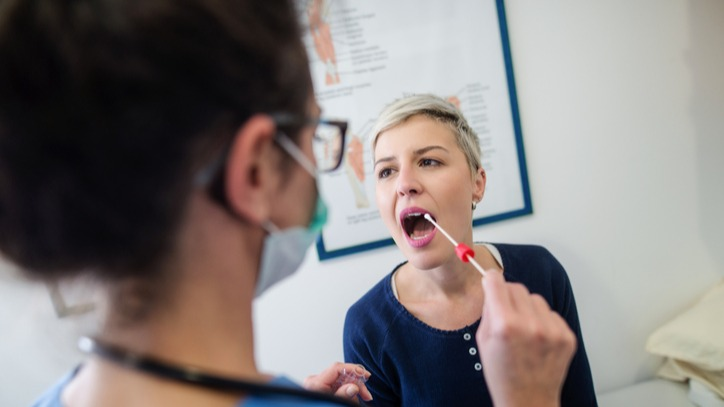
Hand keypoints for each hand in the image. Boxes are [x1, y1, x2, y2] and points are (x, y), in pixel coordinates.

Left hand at [303, 362, 372, 401]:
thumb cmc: (315, 405)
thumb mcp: (332, 402)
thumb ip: (342, 395)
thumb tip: (354, 387)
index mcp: (315, 383)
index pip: (337, 368)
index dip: (353, 369)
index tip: (365, 375)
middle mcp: (315, 380)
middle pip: (342, 374)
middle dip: (356, 384)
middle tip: (366, 395)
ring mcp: (318, 384)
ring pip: (341, 381)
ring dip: (352, 390)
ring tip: (356, 400)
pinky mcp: (321, 389)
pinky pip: (337, 386)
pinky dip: (346, 392)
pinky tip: (350, 400)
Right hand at [476, 271, 575, 406]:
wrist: (528, 401)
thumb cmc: (502, 375)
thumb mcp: (483, 341)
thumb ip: (489, 311)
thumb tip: (493, 287)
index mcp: (505, 325)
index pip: (497, 282)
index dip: (491, 280)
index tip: (491, 281)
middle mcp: (531, 325)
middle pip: (517, 287)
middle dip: (508, 295)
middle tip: (506, 311)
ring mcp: (552, 331)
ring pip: (536, 298)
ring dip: (528, 307)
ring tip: (524, 329)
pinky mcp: (567, 337)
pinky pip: (552, 313)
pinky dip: (543, 321)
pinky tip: (537, 339)